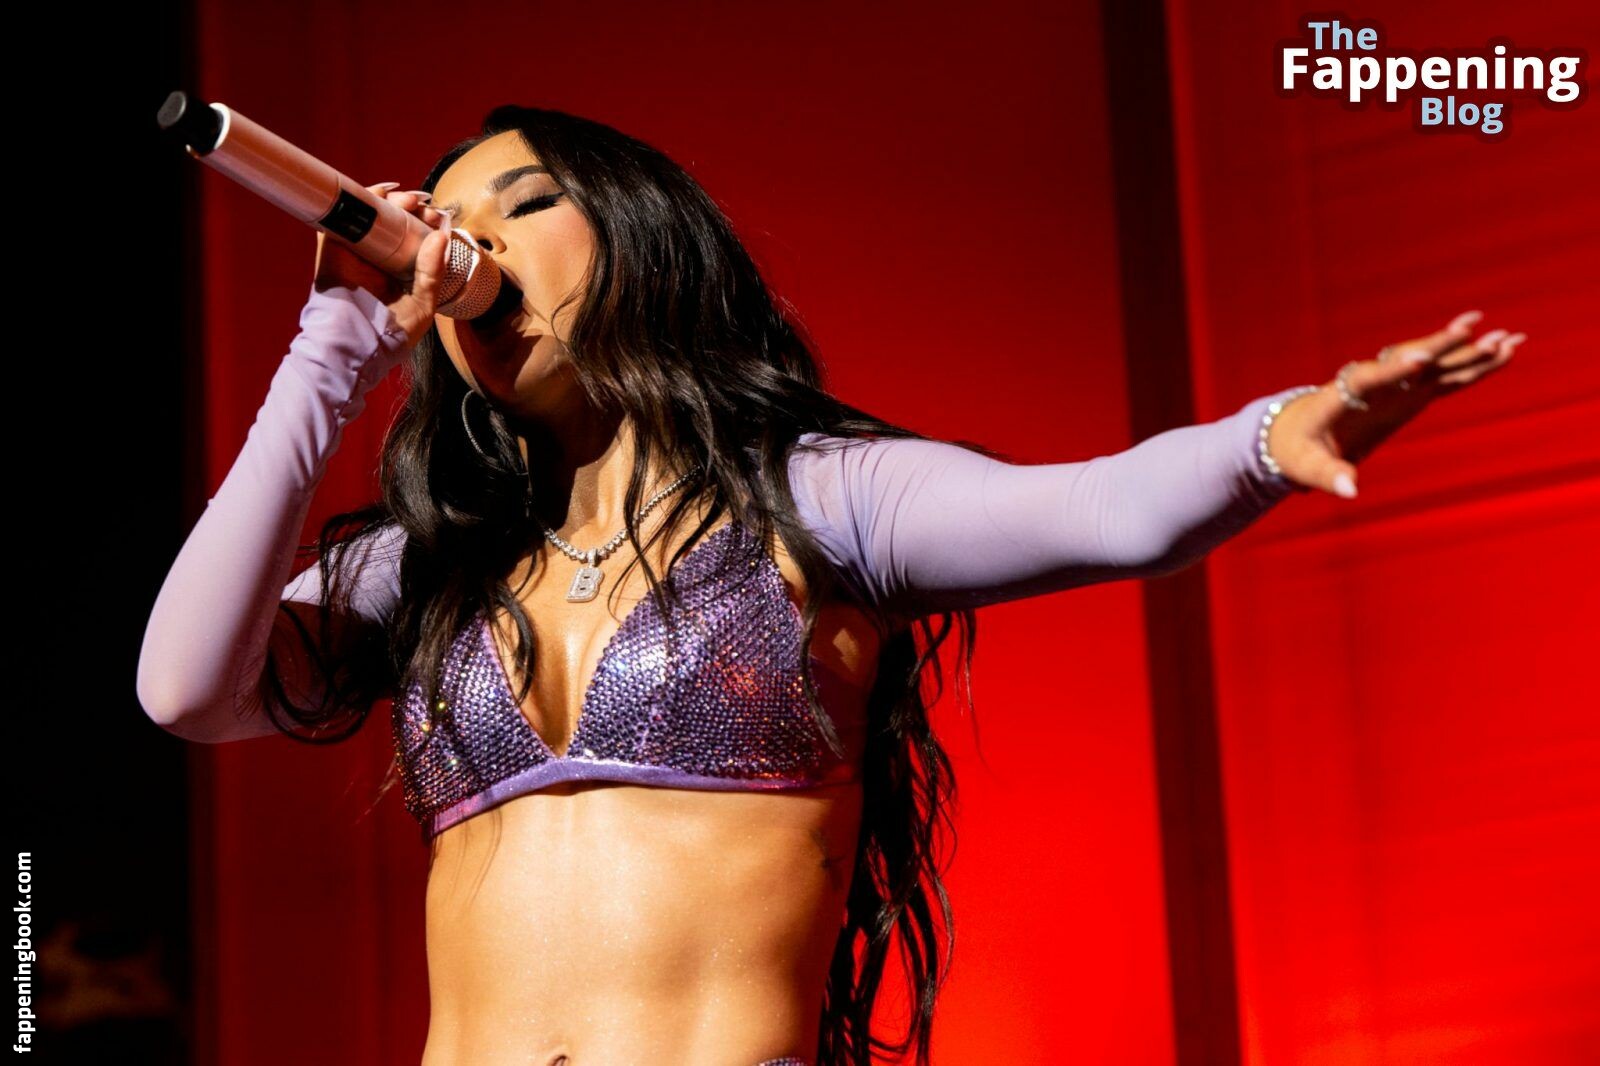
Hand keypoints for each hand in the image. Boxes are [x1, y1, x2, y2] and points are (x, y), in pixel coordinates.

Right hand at [311, 181, 455, 348]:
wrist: (356, 346)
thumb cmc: (390, 335)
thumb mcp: (423, 304)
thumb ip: (433, 273)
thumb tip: (441, 236)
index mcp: (400, 269)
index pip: (414, 235)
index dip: (426, 221)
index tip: (438, 217)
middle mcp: (379, 256)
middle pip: (394, 218)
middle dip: (411, 206)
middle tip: (422, 207)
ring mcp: (356, 250)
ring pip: (371, 213)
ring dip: (389, 199)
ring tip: (406, 200)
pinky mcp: (334, 248)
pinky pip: (341, 217)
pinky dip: (356, 200)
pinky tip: (377, 194)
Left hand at [1266, 310, 1527, 497]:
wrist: (1296, 431)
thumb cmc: (1296, 449)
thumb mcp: (1305, 466)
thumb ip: (1328, 476)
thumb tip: (1349, 490)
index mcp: (1342, 395)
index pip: (1369, 379)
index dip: (1393, 369)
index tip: (1418, 358)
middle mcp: (1373, 382)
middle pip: (1410, 361)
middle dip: (1440, 346)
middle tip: (1472, 327)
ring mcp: (1395, 385)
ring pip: (1436, 365)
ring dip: (1468, 352)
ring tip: (1507, 337)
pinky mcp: (1411, 394)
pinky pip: (1446, 378)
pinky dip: (1473, 367)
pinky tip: (1505, 352)